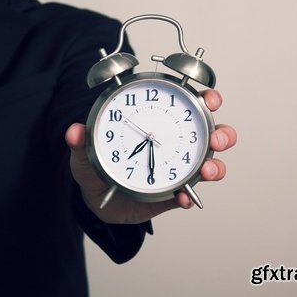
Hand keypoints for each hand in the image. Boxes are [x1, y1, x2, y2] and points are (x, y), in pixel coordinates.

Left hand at [66, 88, 234, 222]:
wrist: (98, 201)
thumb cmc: (98, 165)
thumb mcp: (86, 152)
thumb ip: (81, 141)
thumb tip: (74, 130)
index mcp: (160, 119)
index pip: (190, 102)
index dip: (207, 96)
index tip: (209, 98)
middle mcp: (176, 141)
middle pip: (212, 131)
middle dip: (222, 133)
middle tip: (215, 139)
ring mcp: (179, 167)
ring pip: (211, 164)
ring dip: (215, 167)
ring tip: (206, 172)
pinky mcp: (175, 194)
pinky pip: (190, 194)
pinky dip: (190, 196)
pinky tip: (184, 198)